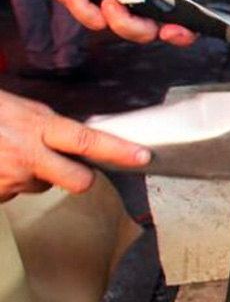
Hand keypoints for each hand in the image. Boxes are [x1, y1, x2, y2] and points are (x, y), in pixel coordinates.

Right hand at [0, 90, 150, 201]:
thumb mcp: (18, 108)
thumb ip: (48, 126)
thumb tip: (76, 140)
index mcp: (38, 127)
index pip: (88, 141)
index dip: (119, 151)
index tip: (143, 157)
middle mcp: (28, 155)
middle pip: (79, 181)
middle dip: (79, 177)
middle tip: (67, 165)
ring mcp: (11, 178)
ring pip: (42, 186)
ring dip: (34, 175)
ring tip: (9, 152)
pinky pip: (14, 192)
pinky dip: (8, 181)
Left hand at [34, 0, 212, 45]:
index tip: (212, 14)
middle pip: (177, 21)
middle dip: (174, 32)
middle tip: (167, 32)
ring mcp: (129, 5)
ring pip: (141, 31)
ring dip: (121, 22)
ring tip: (103, 2)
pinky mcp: (107, 15)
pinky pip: (104, 28)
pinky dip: (86, 13)